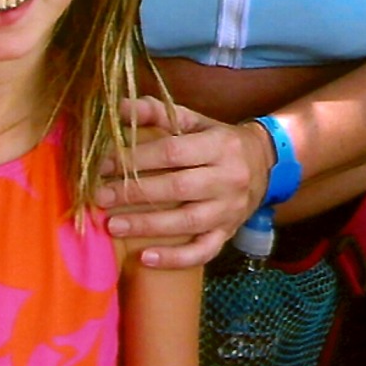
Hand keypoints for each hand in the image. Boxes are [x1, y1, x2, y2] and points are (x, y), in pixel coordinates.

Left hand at [96, 97, 268, 268]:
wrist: (265, 162)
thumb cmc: (218, 140)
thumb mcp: (194, 121)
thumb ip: (157, 112)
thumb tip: (118, 106)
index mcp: (219, 145)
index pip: (172, 152)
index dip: (136, 158)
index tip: (103, 164)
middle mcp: (229, 178)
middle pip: (178, 188)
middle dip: (135, 193)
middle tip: (100, 196)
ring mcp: (230, 210)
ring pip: (188, 222)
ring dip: (147, 226)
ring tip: (113, 226)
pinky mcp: (228, 233)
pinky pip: (203, 251)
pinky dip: (175, 258)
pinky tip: (146, 259)